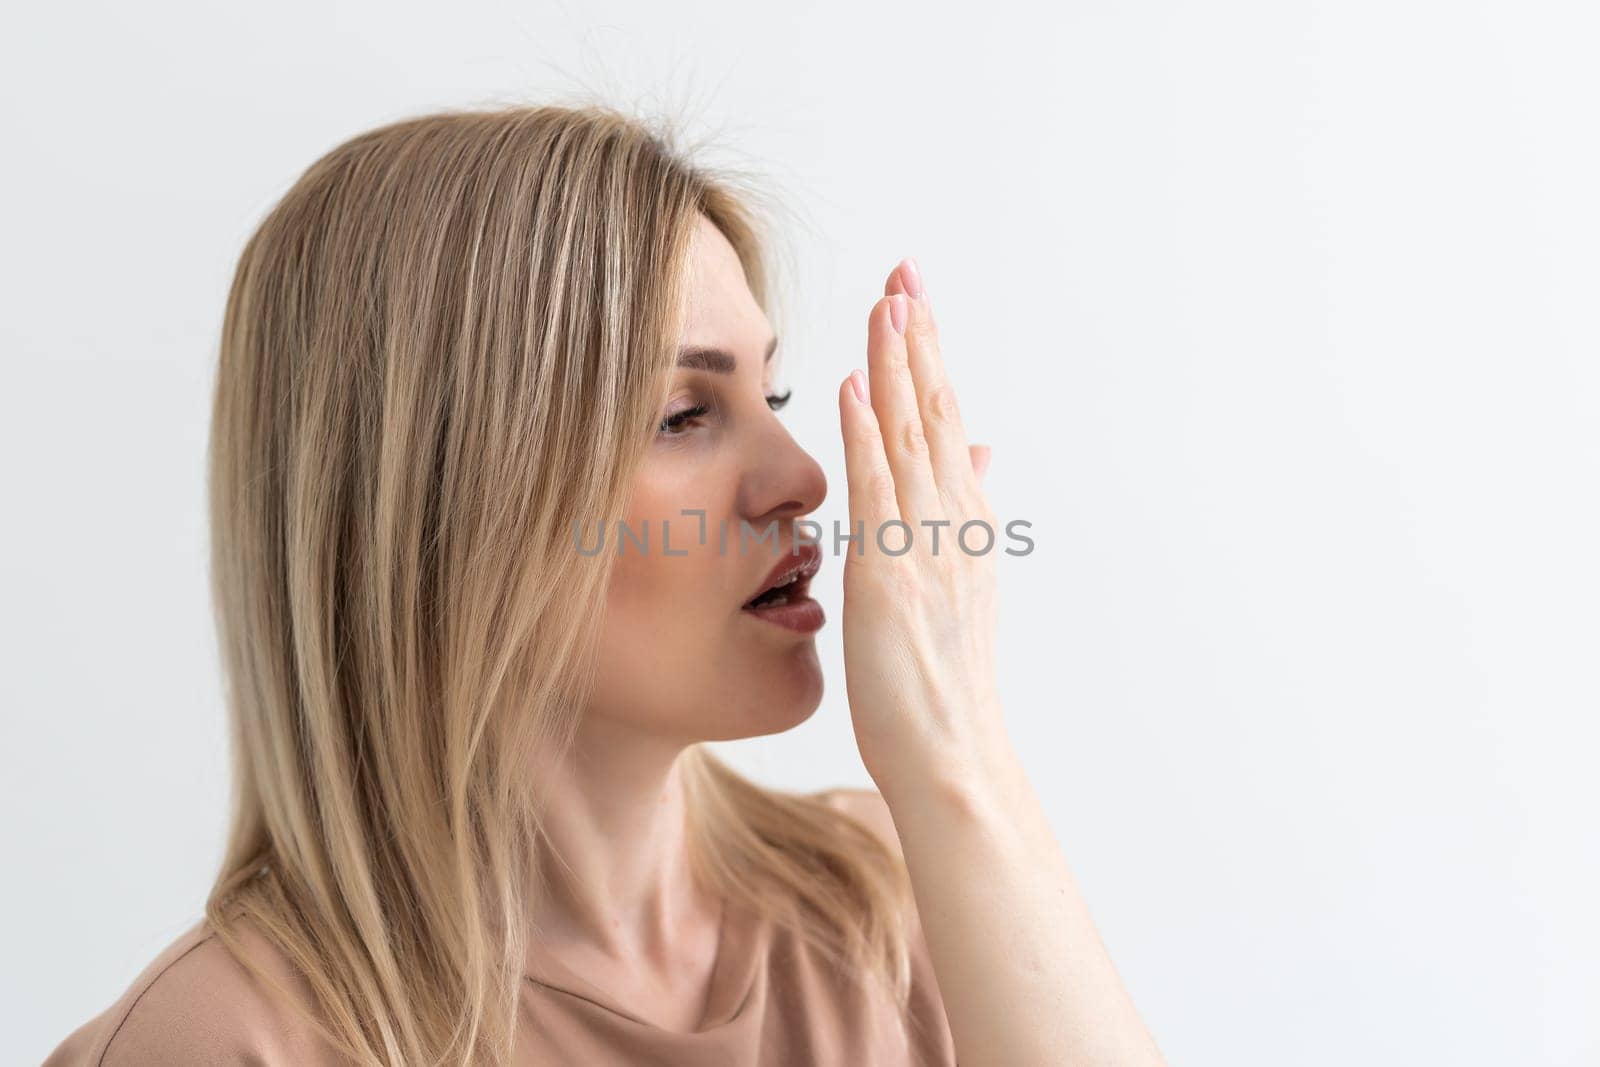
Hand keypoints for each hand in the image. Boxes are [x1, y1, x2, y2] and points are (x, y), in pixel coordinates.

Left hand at [836, 257, 1011, 803]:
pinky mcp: (891, 576)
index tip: (911, 297)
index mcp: (962, 520)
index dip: (927, 356)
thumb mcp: (960, 582)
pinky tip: (855, 384)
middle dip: (918, 336)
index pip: (943, 420)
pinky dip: (868, 434)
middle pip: (934, 411)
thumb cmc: (942, 682)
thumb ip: (967, 509)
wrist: (951, 756)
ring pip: (912, 437)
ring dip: (897, 365)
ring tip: (887, 300)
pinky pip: (880, 492)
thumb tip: (981, 451)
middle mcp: (951, 522)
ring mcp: (926, 546)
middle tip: (905, 267)